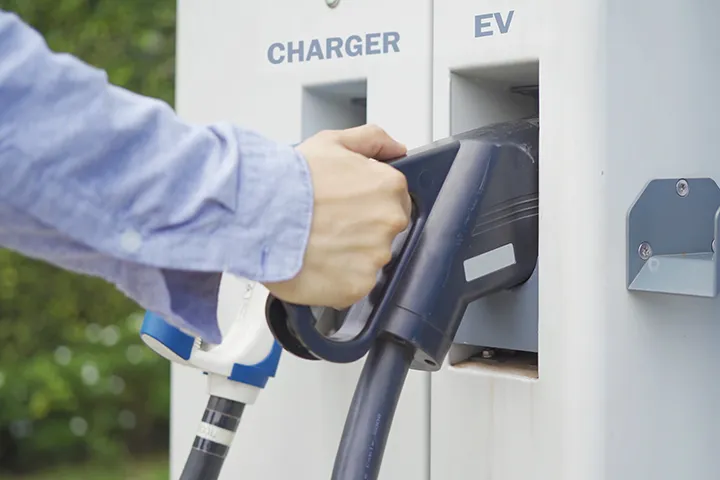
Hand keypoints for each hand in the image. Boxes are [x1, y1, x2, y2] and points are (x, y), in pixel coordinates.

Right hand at [264, 124, 411, 309]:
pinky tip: (315, 261)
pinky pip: (353, 284)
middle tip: (328, 224)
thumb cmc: (289, 180)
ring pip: (368, 259)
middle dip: (360, 230)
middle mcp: (388, 222)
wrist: (258, 214)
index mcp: (388, 187)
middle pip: (384, 232)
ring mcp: (374, 256)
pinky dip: (336, 278)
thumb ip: (372, 140)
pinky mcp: (357, 285)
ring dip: (347, 254)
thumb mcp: (332, 142)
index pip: (395, 200)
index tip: (347, 207)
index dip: (368, 204)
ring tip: (317, 242)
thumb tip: (396, 149)